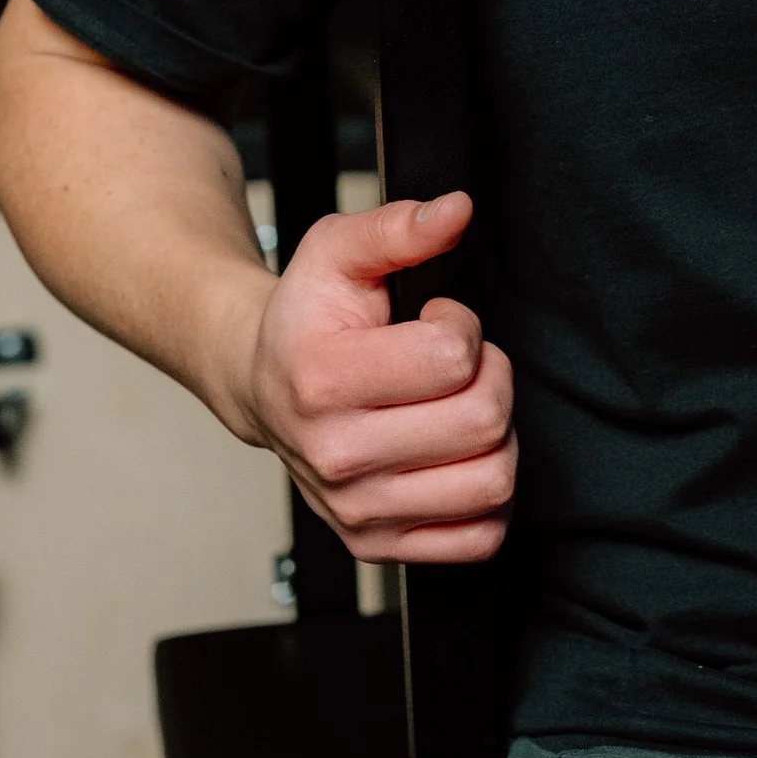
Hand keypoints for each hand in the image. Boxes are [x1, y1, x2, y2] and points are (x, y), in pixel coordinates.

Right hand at [246, 191, 516, 564]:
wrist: (263, 388)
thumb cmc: (307, 321)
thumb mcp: (338, 251)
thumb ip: (397, 226)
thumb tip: (455, 211)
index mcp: (322, 381)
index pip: (452, 358)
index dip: (461, 327)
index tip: (435, 321)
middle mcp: (336, 457)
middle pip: (483, 421)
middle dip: (489, 376)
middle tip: (455, 365)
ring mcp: (357, 510)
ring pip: (492, 483)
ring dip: (494, 436)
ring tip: (457, 408)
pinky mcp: (378, 546)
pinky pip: (480, 537)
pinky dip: (486, 496)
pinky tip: (456, 456)